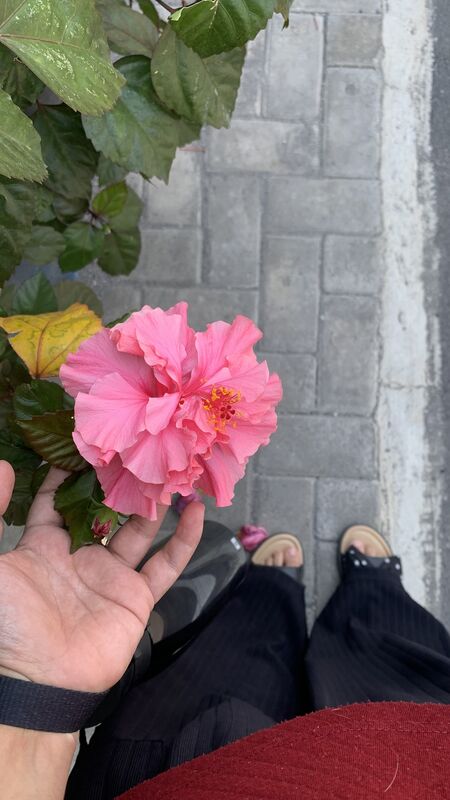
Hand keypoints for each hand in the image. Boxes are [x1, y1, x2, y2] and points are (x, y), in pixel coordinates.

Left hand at [0, 461, 203, 691]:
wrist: (37, 683)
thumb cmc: (8, 624)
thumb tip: (6, 465)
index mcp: (44, 547)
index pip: (58, 501)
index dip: (71, 474)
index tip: (88, 442)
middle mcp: (81, 557)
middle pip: (107, 510)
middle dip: (121, 482)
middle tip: (139, 448)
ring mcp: (112, 576)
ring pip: (140, 529)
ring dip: (156, 502)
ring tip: (172, 468)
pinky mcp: (137, 597)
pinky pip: (167, 564)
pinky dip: (185, 539)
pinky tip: (197, 511)